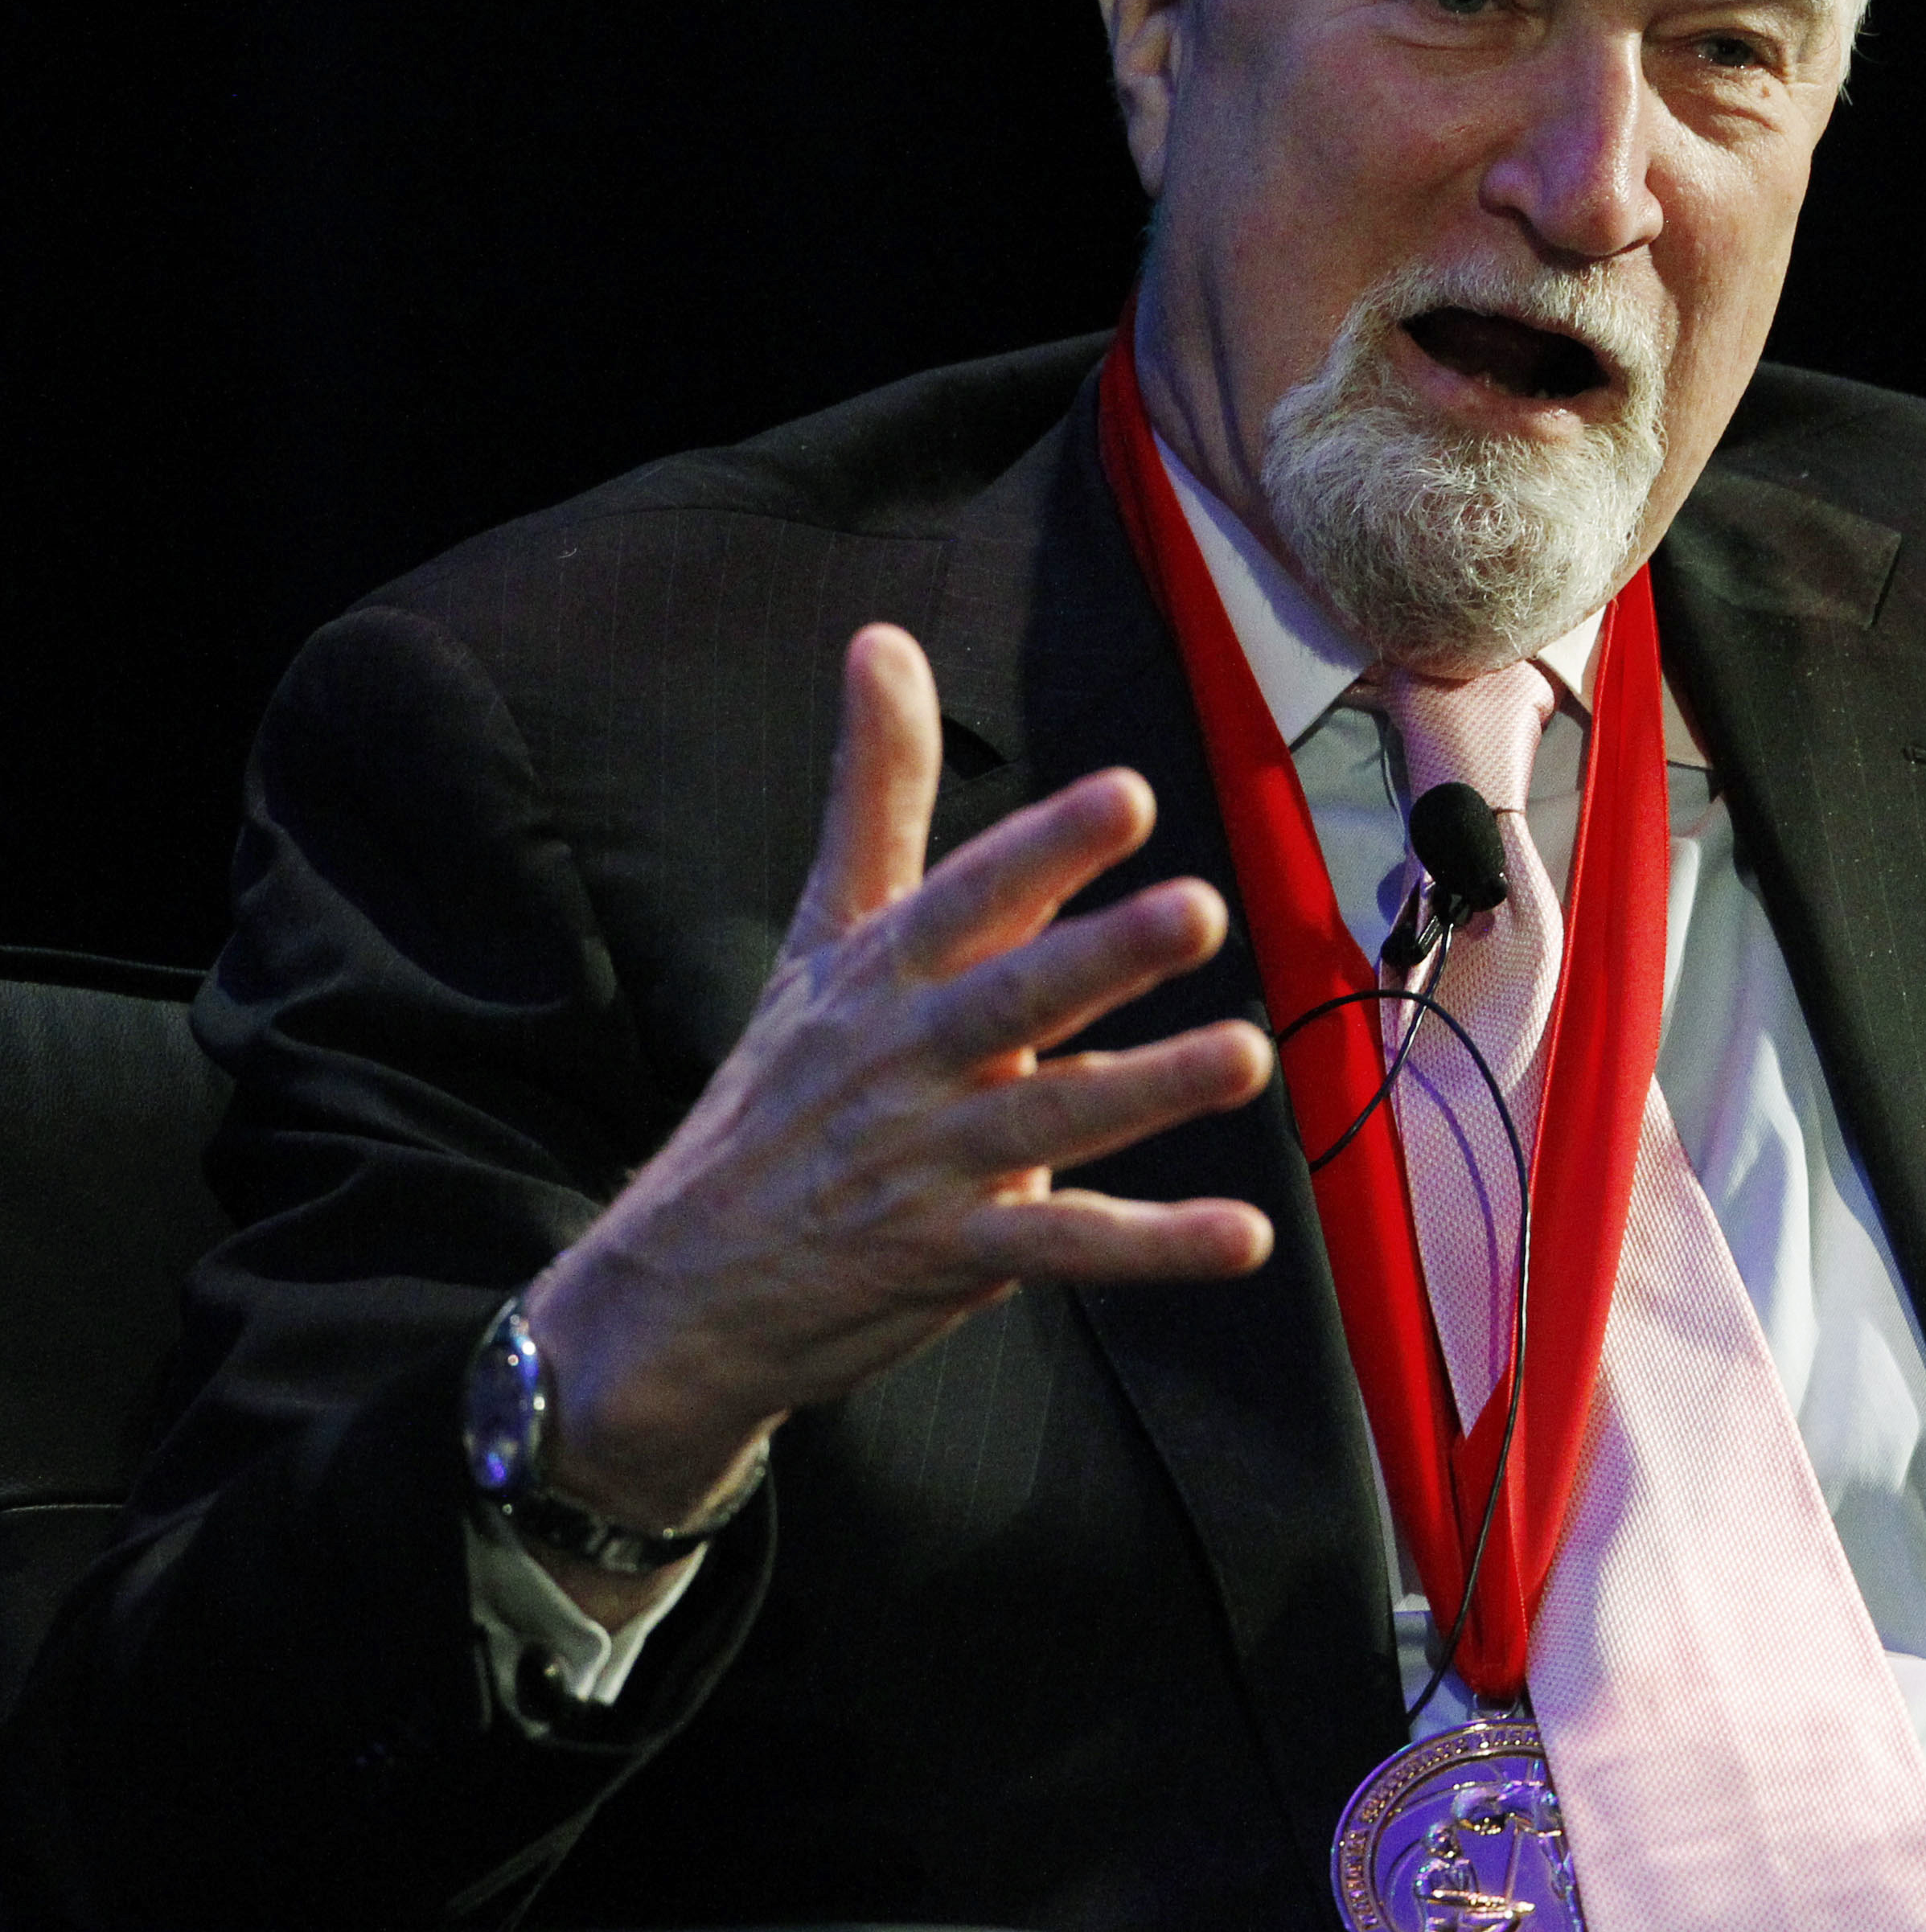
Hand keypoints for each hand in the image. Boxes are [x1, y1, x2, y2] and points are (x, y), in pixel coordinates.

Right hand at [519, 623, 1272, 1605]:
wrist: (672, 1295)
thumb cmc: (774, 1093)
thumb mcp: (818, 935)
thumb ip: (875, 793)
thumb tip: (882, 637)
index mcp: (877, 976)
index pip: (965, 898)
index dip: (1044, 850)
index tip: (1127, 798)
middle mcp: (901, 1060)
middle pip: (1009, 998)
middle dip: (1101, 956)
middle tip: (1202, 909)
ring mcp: (924, 1162)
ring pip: (1051, 1116)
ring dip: (1149, 1089)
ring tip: (1246, 1056)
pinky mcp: (947, 1256)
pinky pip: (1064, 1247)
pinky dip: (1155, 1245)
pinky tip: (1242, 1235)